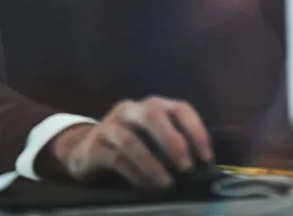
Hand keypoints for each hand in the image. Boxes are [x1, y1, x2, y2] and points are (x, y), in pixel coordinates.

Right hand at [37, 97, 213, 187]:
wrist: (86, 152)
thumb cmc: (130, 148)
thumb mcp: (153, 141)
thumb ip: (173, 147)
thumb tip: (202, 168)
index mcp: (151, 106)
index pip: (179, 108)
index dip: (195, 130)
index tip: (205, 158)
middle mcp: (130, 110)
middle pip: (152, 114)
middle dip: (172, 140)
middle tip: (186, 167)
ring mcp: (110, 125)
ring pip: (131, 139)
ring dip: (151, 163)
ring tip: (166, 183)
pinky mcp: (95, 146)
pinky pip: (116, 159)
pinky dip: (134, 174)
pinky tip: (146, 186)